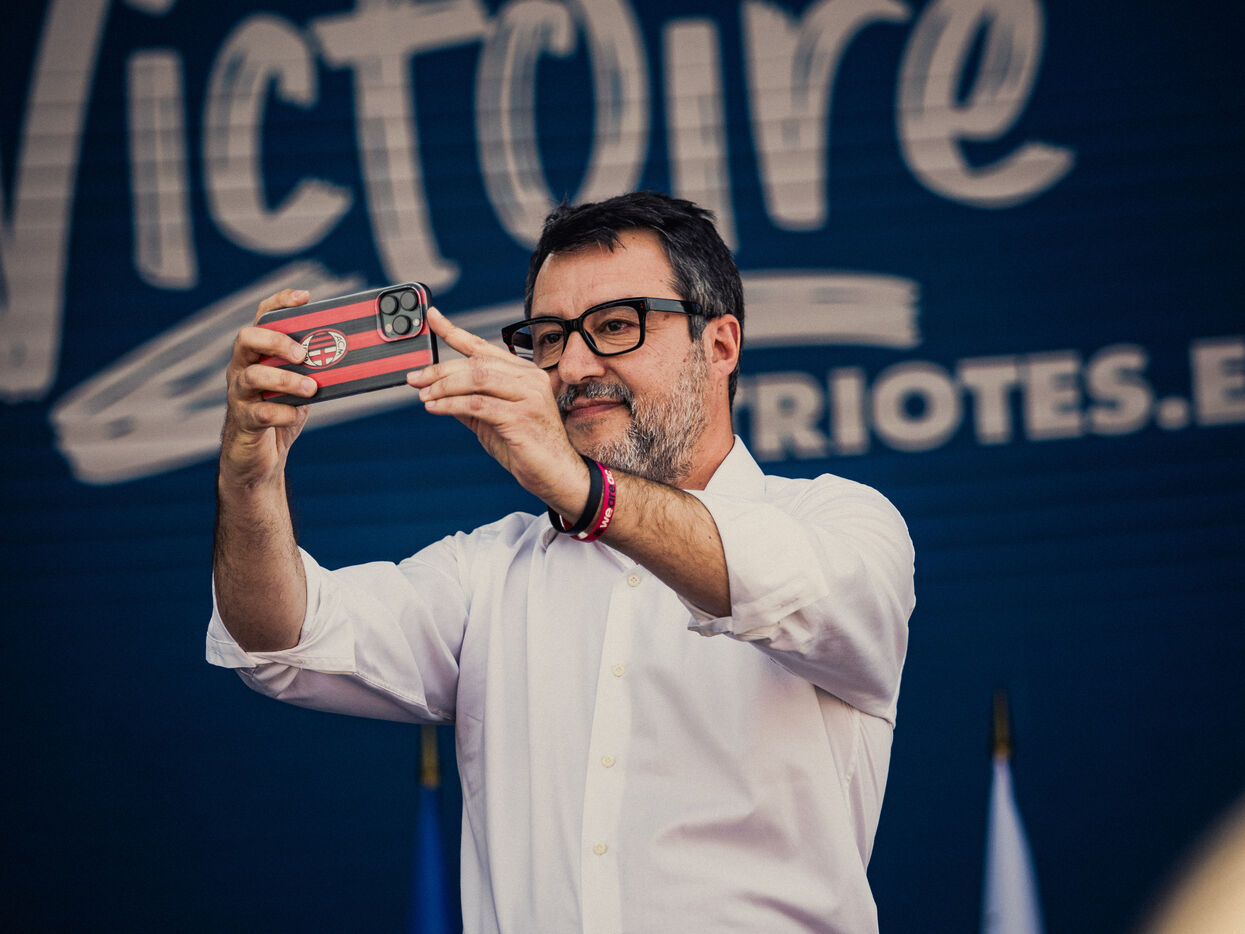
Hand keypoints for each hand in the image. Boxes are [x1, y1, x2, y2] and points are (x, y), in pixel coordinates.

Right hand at [220, 289, 318, 485]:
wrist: (261, 457)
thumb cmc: (283, 412)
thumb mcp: (302, 385)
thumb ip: (316, 369)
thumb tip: (353, 356)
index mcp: (258, 353)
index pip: (264, 316)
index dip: (281, 302)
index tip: (306, 297)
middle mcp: (243, 368)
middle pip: (247, 338)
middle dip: (276, 340)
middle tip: (302, 353)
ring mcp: (239, 394)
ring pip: (252, 376)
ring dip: (285, 380)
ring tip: (310, 388)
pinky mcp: (244, 422)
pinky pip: (260, 413)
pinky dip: (283, 413)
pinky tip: (296, 415)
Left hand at [407, 307, 590, 514]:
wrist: (556, 475)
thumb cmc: (527, 448)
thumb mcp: (491, 421)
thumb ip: (469, 402)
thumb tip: (436, 390)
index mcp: (523, 373)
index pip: (484, 347)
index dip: (454, 331)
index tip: (431, 318)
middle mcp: (529, 378)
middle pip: (476, 362)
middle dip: (440, 369)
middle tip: (415, 378)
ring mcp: (528, 396)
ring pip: (477, 378)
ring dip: (444, 386)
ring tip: (424, 395)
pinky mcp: (521, 417)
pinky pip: (477, 404)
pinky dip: (451, 405)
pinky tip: (435, 408)